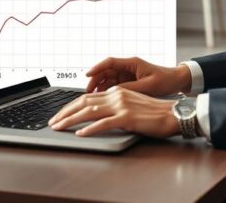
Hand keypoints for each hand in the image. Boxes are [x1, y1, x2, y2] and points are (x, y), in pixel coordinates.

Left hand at [48, 87, 178, 137]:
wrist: (172, 114)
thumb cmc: (153, 113)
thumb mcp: (130, 105)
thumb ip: (114, 107)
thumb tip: (97, 115)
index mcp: (116, 92)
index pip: (86, 97)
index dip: (70, 106)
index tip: (59, 115)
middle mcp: (116, 95)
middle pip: (83, 102)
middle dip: (64, 113)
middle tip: (53, 122)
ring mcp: (121, 106)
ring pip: (89, 111)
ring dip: (71, 120)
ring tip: (59, 127)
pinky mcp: (127, 117)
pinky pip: (104, 123)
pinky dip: (90, 128)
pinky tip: (81, 133)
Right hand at [85, 56, 191, 95]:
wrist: (177, 81)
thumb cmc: (165, 80)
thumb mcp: (148, 86)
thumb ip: (130, 88)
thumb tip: (114, 93)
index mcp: (132, 63)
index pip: (110, 62)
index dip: (97, 68)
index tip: (87, 75)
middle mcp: (128, 67)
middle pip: (106, 71)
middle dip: (95, 80)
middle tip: (88, 91)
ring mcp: (128, 74)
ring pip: (108, 78)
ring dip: (100, 86)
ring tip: (93, 97)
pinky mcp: (130, 81)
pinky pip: (114, 84)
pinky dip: (107, 90)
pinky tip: (103, 98)